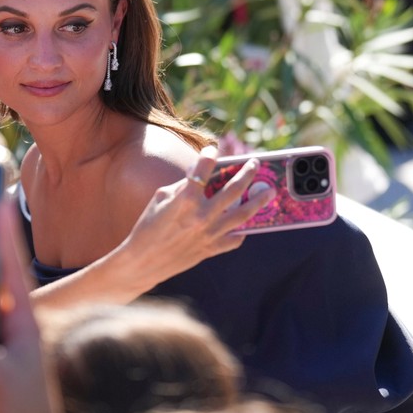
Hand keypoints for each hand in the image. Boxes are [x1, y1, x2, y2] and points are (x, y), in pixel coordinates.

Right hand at [119, 145, 273, 283]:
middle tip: (256, 164)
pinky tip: (246, 222)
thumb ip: (183, 185)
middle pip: (234, 189)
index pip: (203, 168)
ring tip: (269, 191)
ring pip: (244, 214)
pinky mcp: (212, 249)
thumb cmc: (148, 226)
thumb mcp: (160, 199)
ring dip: (259, 200)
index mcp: (186, 199)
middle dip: (247, 173)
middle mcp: (202, 215)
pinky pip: (235, 239)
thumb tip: (201, 176)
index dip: (208, 155)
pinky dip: (242, 230)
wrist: (143, 261)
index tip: (212, 151)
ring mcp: (210, 233)